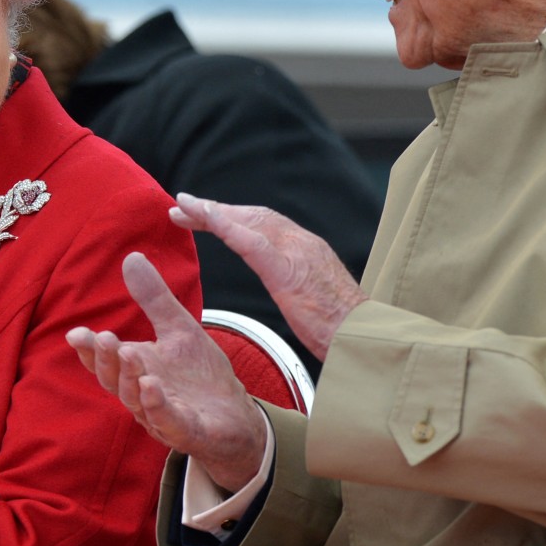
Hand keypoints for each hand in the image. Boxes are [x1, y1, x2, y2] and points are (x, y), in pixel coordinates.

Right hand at [67, 252, 267, 491]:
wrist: (235, 415)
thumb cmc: (200, 375)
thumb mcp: (178, 329)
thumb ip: (154, 298)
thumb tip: (131, 257)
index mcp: (136, 369)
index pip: (105, 360)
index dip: (89, 349)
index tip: (75, 333)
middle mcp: (140, 394)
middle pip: (114, 380)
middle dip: (106, 360)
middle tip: (104, 337)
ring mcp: (160, 416)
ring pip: (135, 400)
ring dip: (129, 378)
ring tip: (129, 353)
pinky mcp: (185, 431)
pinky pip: (166, 421)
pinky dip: (156, 404)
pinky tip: (152, 386)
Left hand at [170, 193, 367, 360]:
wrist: (364, 338)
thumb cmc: (342, 330)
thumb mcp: (316, 299)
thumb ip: (300, 284)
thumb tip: (289, 285)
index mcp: (306, 249)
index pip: (263, 224)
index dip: (232, 216)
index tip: (205, 214)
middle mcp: (301, 242)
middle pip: (251, 216)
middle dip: (215, 210)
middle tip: (182, 206)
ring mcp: (296, 252)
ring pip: (247, 221)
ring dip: (211, 212)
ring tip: (183, 208)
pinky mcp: (287, 270)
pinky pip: (250, 242)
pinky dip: (225, 225)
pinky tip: (205, 216)